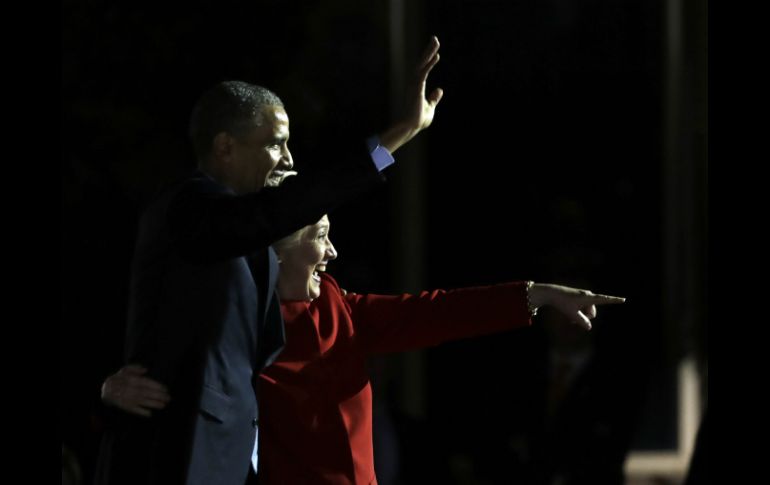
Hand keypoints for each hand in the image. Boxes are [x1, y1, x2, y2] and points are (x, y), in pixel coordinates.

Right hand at [101, 364, 170, 417]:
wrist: (105, 390)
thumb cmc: (118, 378)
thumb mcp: (125, 369)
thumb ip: (135, 368)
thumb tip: (146, 369)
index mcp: (132, 380)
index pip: (147, 383)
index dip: (157, 386)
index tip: (166, 389)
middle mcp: (131, 390)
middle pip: (147, 393)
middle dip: (159, 396)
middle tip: (169, 398)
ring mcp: (128, 399)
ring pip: (143, 402)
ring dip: (154, 404)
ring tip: (164, 405)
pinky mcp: (125, 406)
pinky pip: (134, 410)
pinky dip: (141, 412)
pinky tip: (150, 414)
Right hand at [380, 36, 443, 152]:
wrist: (411, 127)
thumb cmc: (418, 119)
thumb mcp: (430, 107)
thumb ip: (434, 98)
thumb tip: (439, 90)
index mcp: (418, 86)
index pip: (424, 68)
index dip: (429, 58)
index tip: (435, 49)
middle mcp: (415, 83)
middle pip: (422, 63)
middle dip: (429, 50)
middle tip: (435, 39)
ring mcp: (415, 85)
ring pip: (422, 65)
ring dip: (429, 53)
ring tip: (435, 42)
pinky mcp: (417, 89)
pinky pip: (423, 73)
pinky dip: (429, 64)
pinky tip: (436, 56)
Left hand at [529, 283, 625, 330]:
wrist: (552, 293)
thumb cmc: (562, 303)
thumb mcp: (572, 314)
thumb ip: (582, 322)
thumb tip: (589, 327)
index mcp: (589, 298)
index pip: (604, 300)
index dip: (614, 300)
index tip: (624, 299)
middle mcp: (588, 295)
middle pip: (592, 312)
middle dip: (585, 318)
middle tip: (573, 320)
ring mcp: (584, 296)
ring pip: (587, 311)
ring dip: (581, 316)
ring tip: (570, 317)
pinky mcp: (579, 297)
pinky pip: (583, 308)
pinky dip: (578, 312)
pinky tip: (569, 314)